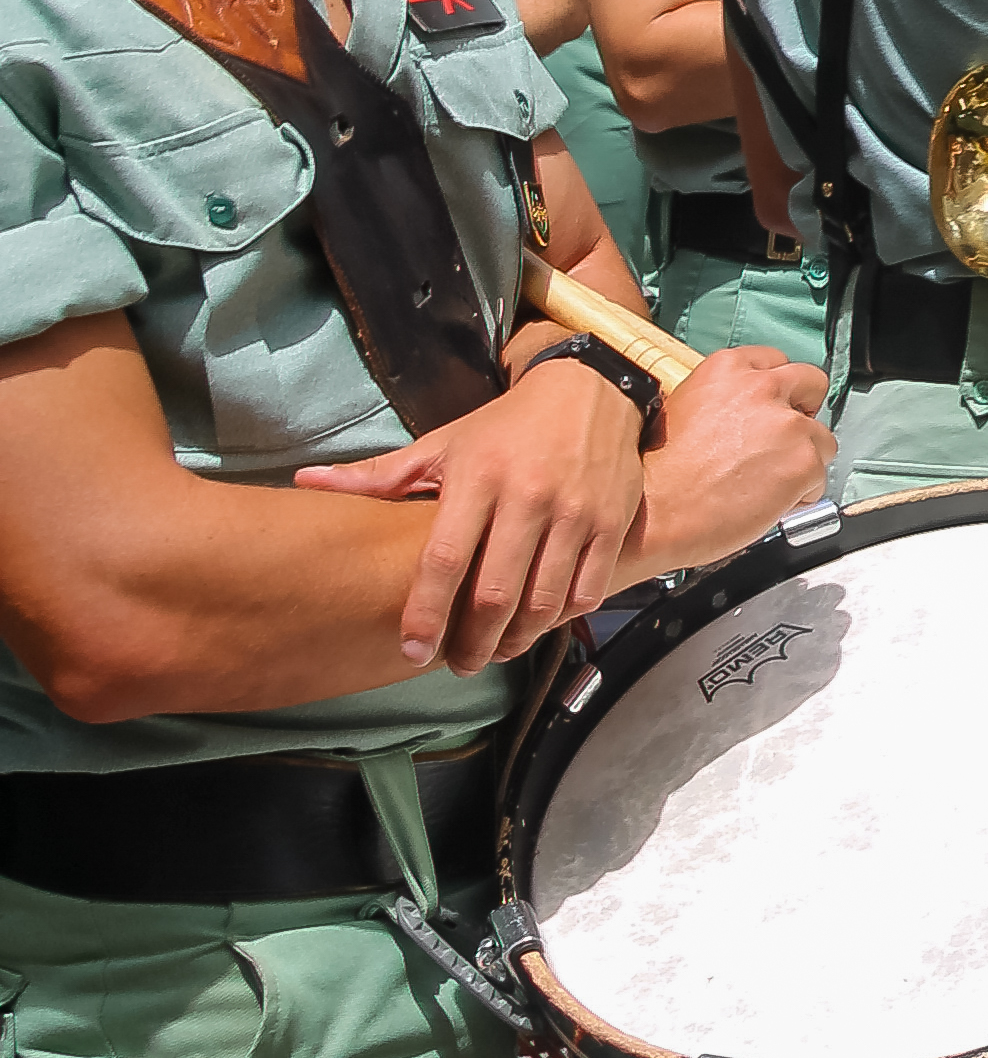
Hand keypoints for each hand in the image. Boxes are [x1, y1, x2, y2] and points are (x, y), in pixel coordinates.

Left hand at [294, 360, 651, 670]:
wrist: (591, 391)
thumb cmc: (504, 427)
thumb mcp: (443, 444)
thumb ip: (378, 474)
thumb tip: (305, 482)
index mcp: (478, 478)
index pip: (444, 560)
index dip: (424, 613)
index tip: (410, 651)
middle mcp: (528, 496)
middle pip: (494, 593)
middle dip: (472, 644)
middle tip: (459, 667)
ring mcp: (575, 511)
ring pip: (543, 600)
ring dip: (517, 639)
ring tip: (498, 651)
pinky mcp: (612, 522)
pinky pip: (587, 588)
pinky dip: (562, 617)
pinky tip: (541, 623)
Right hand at [625, 346, 837, 582]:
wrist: (656, 512)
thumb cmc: (658, 473)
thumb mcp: (682, 408)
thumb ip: (725, 400)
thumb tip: (747, 414)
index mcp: (728, 368)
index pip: (776, 362)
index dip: (777, 390)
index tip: (772, 409)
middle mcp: (763, 387)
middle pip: (812, 384)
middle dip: (803, 413)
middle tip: (781, 442)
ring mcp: (788, 424)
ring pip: (822, 438)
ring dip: (803, 460)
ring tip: (765, 483)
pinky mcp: (804, 461)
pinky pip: (820, 479)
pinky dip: (802, 494)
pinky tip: (768, 503)